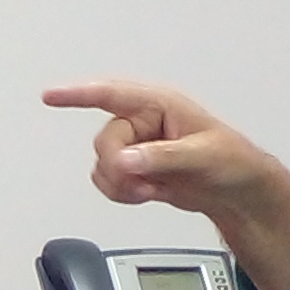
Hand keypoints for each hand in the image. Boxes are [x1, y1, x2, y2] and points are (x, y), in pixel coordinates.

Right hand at [41, 78, 289, 289]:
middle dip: (118, 167)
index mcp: (159, 104)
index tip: (50, 96)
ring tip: (152, 190)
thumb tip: (126, 160)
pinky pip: (108, 181)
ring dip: (121, 185)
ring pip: (102, 164)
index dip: (78, 94)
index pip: (111, 94)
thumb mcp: (202, 156)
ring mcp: (138, 147)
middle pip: (104, 141)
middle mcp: (143, 122)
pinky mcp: (136, 170)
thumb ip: (161, 157)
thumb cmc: (232, 162)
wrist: (239, 194)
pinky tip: (148, 195)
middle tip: (142, 182)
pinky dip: (122, 194)